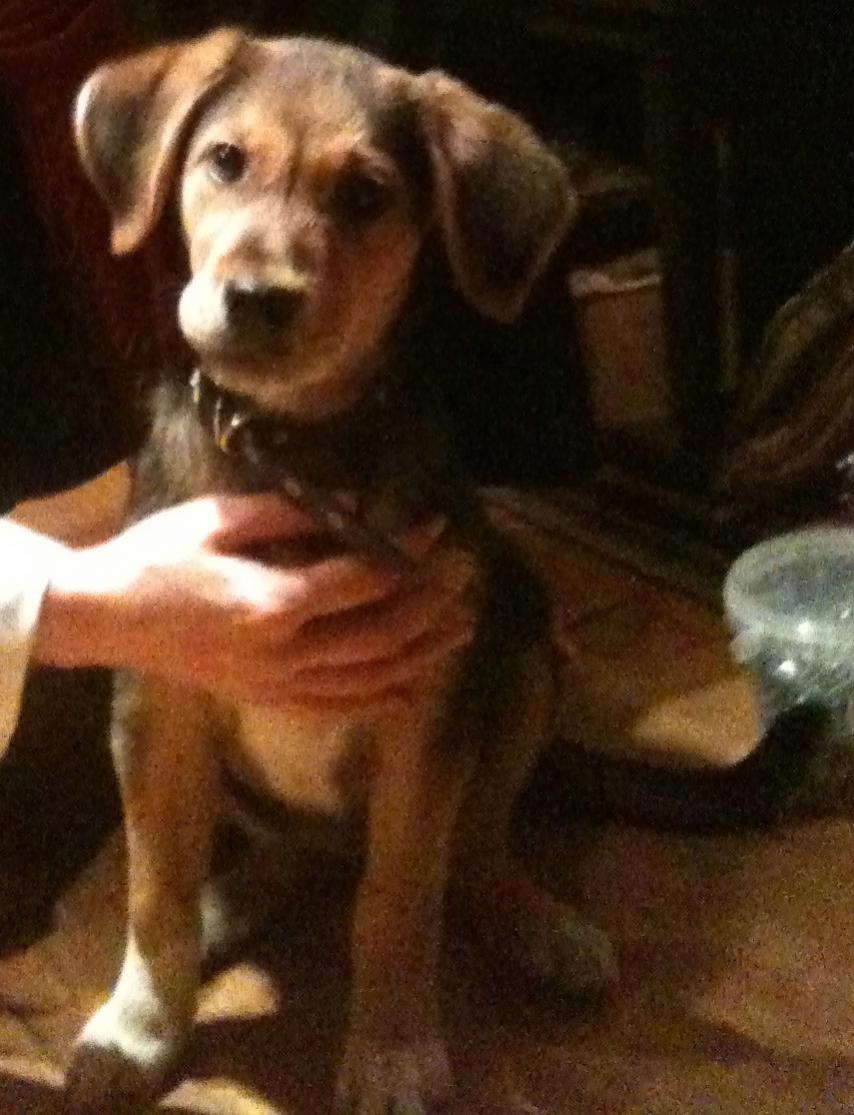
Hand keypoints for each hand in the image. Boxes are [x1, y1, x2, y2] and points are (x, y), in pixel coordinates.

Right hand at [34, 494, 473, 711]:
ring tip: (461, 629)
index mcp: (273, 603)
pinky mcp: (267, 698)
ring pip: (368, 676)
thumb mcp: (218, 520)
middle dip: (429, 603)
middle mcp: (285, 652)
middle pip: (378, 633)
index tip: (438, 526)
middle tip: (465, 574)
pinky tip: (411, 694)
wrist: (106, 618)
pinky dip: (378, 701)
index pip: (363, 579)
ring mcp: (277, 683)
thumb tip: (356, 506)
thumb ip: (291, 516)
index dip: (408, 552)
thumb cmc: (156, 559)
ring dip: (420, 653)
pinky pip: (335, 706)